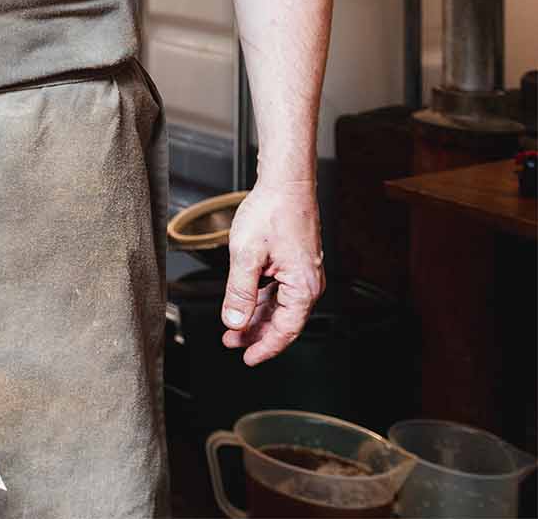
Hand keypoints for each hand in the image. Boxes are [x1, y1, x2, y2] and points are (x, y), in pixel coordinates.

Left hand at [221, 178, 324, 364]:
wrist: (285, 183)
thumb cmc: (272, 212)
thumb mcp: (247, 255)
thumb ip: (240, 292)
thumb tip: (235, 322)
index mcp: (303, 286)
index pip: (286, 330)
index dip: (266, 347)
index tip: (247, 358)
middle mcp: (308, 283)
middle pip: (283, 321)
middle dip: (256, 334)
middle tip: (232, 343)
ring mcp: (302, 273)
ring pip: (279, 306)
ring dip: (256, 318)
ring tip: (234, 327)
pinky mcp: (295, 263)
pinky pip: (279, 291)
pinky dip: (261, 300)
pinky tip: (246, 303)